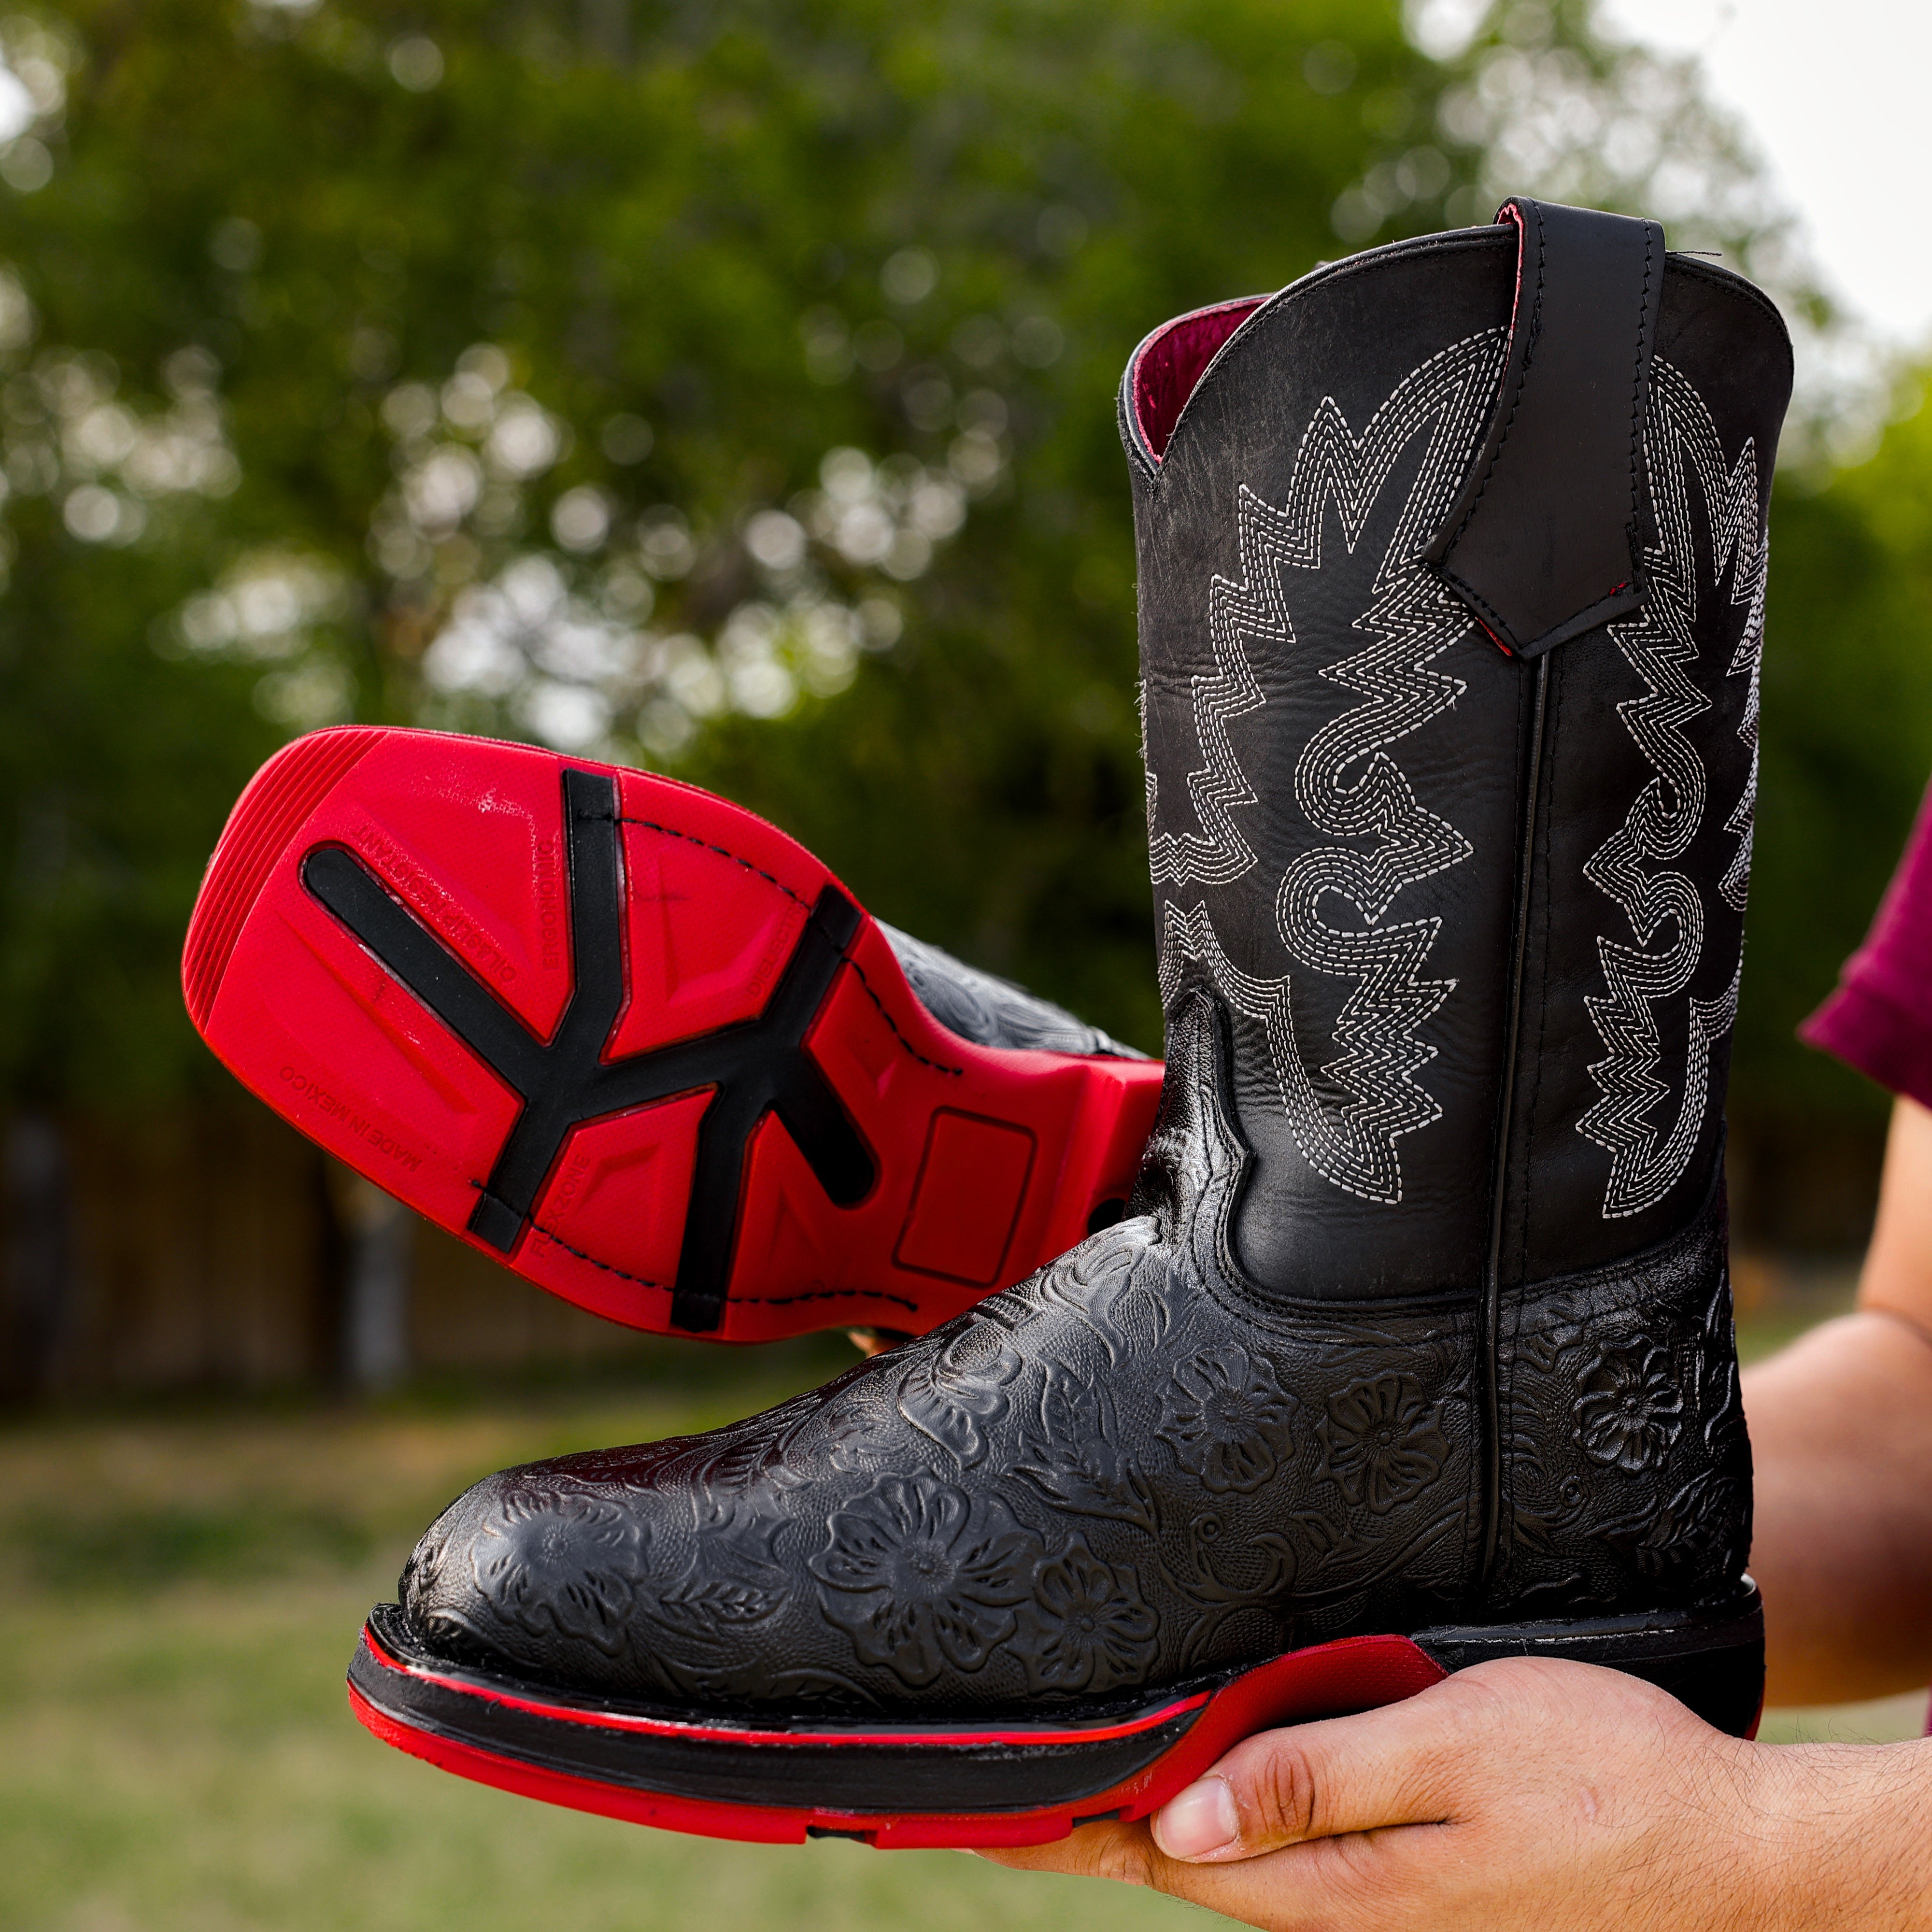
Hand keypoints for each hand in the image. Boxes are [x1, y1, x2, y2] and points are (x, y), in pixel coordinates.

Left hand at [981, 1657, 1927, 1929]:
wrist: (1733, 1846)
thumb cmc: (1600, 1777)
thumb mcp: (1446, 1751)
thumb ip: (1313, 1783)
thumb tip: (1182, 1821)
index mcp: (1346, 1885)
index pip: (1177, 1859)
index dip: (1085, 1829)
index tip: (1003, 1807)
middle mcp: (1360, 1908)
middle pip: (1203, 1865)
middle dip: (1112, 1825)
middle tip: (1027, 1784)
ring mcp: (1396, 1902)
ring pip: (1252, 1862)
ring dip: (1176, 1823)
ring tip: (1101, 1783)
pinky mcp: (1428, 1883)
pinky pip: (1309, 1851)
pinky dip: (1248, 1820)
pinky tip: (1229, 1789)